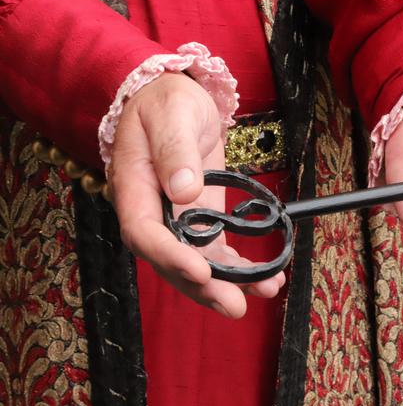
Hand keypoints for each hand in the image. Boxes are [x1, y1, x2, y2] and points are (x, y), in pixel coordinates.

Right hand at [108, 72, 284, 318]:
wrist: (176, 99)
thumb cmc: (168, 102)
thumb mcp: (173, 115)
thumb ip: (176, 151)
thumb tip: (184, 190)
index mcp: (134, 186)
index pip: (145, 232)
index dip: (171, 256)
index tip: (201, 271)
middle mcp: (152, 211)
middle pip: (170, 259)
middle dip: (203, 286)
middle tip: (235, 305)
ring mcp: (177, 218)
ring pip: (195, 262)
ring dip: (226, 283)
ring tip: (264, 292)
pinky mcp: (200, 218)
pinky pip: (215, 250)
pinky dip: (239, 268)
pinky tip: (266, 279)